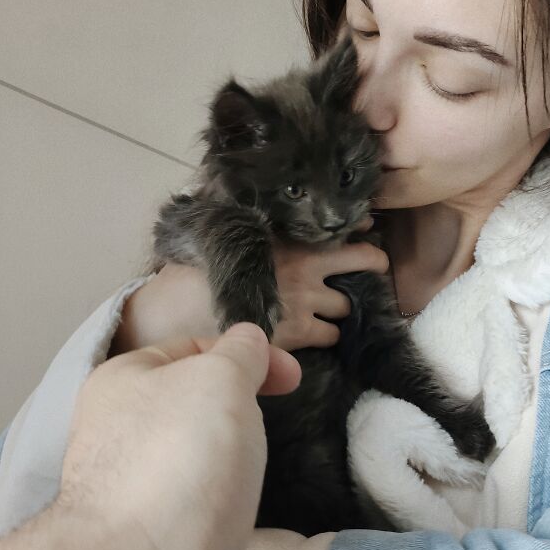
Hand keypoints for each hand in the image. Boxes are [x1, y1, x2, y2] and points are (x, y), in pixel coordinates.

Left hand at [58, 323, 300, 549]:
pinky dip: (223, 512)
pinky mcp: (152, 544)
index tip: (293, 378)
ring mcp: (134, 492)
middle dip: (240, 413)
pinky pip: (198, 511)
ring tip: (247, 483)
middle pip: (196, 405)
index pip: (191, 347)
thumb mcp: (219, 379)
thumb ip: (239, 352)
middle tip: (264, 432)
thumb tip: (247, 342)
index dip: (246, 354)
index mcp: (122, 382)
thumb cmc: (179, 463)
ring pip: (199, 460)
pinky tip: (234, 524)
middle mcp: (120, 433)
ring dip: (233, 466)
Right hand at [110, 217, 388, 355]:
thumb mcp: (227, 234)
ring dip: (341, 308)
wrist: (179, 309)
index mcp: (291, 238)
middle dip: (363, 270)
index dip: (364, 232)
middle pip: (365, 263)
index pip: (347, 228)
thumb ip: (256, 226)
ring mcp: (305, 302)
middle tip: (360, 275)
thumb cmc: (196, 267)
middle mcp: (307, 268)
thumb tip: (267, 213)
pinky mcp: (297, 335)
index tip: (370, 231)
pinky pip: (330, 337)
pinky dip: (326, 335)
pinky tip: (311, 333)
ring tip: (326, 309)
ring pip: (347, 306)